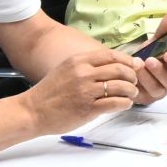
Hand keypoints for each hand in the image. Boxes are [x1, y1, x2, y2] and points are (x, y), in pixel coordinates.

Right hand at [24, 45, 138, 131]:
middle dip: (132, 76)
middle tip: (134, 82)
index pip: (111, 55)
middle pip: (119, 69)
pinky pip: (115, 103)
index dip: (127, 60)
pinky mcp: (88, 108)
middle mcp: (83, 73)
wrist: (32, 111)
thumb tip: (112, 65)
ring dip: (131, 90)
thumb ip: (87, 65)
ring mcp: (86, 91)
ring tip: (131, 94)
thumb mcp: (67, 69)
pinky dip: (125, 103)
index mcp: (78, 61)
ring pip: (121, 86)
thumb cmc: (50, 92)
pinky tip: (125, 104)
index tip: (134, 66)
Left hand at [131, 8, 166, 104]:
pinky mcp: (146, 100)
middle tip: (149, 60)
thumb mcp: (156, 40)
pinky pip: (143, 95)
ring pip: (157, 89)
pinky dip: (137, 84)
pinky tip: (130, 75)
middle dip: (160, 71)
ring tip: (137, 65)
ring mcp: (159, 93)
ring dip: (147, 77)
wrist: (131, 67)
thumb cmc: (149, 54)